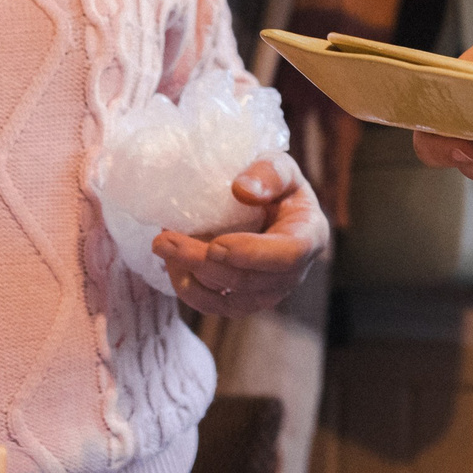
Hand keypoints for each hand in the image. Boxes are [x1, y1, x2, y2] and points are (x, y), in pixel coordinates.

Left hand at [152, 154, 325, 318]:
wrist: (269, 206)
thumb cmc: (275, 183)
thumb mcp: (279, 166)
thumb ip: (268, 173)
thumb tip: (241, 190)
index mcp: (309, 236)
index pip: (287, 256)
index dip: (252, 254)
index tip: (216, 245)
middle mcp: (293, 274)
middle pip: (250, 282)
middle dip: (204, 264)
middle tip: (165, 240)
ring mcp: (269, 293)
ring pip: (228, 300)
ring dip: (190, 277)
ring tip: (163, 246)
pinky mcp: (244, 302)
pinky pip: (215, 306)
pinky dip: (189, 287)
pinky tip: (171, 261)